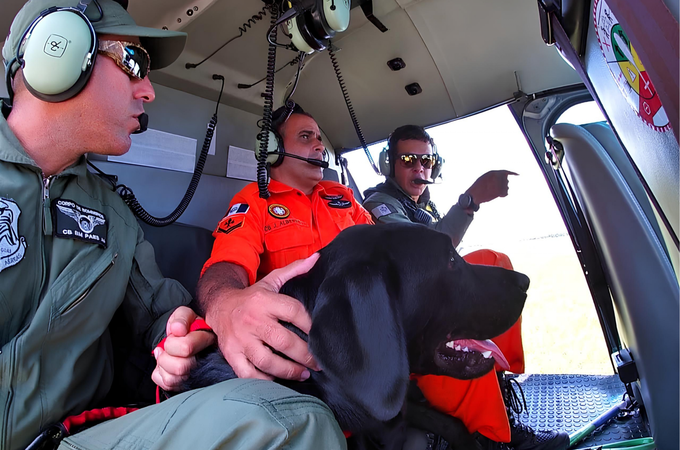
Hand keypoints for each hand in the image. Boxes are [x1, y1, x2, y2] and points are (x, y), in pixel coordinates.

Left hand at [152, 306, 214, 390]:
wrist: (179, 337)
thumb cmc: (184, 326)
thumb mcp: (183, 314)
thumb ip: (181, 317)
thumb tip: (178, 330)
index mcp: (206, 340)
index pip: (186, 347)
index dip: (172, 343)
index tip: (172, 337)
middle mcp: (205, 360)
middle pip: (181, 367)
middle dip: (166, 357)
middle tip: (167, 350)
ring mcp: (196, 374)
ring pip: (174, 379)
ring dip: (163, 366)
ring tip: (167, 357)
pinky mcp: (185, 384)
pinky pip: (167, 385)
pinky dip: (160, 374)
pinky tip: (166, 366)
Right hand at [206, 253, 320, 381]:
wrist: (219, 305)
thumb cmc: (252, 297)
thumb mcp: (271, 280)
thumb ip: (294, 270)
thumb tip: (317, 258)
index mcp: (264, 301)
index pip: (293, 312)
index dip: (310, 325)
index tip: (322, 335)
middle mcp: (252, 320)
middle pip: (283, 340)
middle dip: (305, 354)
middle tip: (319, 363)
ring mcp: (240, 339)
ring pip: (267, 360)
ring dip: (288, 370)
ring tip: (304, 374)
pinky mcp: (231, 354)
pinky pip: (248, 373)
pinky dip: (264, 380)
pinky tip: (278, 381)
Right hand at [465, 170, 517, 204]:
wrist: (473, 195)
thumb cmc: (478, 187)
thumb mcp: (485, 177)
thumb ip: (494, 176)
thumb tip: (505, 176)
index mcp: (492, 173)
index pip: (505, 172)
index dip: (512, 173)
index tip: (517, 175)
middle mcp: (496, 177)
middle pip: (506, 180)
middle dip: (503, 184)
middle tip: (496, 188)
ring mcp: (497, 185)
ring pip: (506, 186)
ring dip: (503, 189)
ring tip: (495, 192)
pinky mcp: (498, 192)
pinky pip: (505, 193)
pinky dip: (503, 194)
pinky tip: (499, 195)